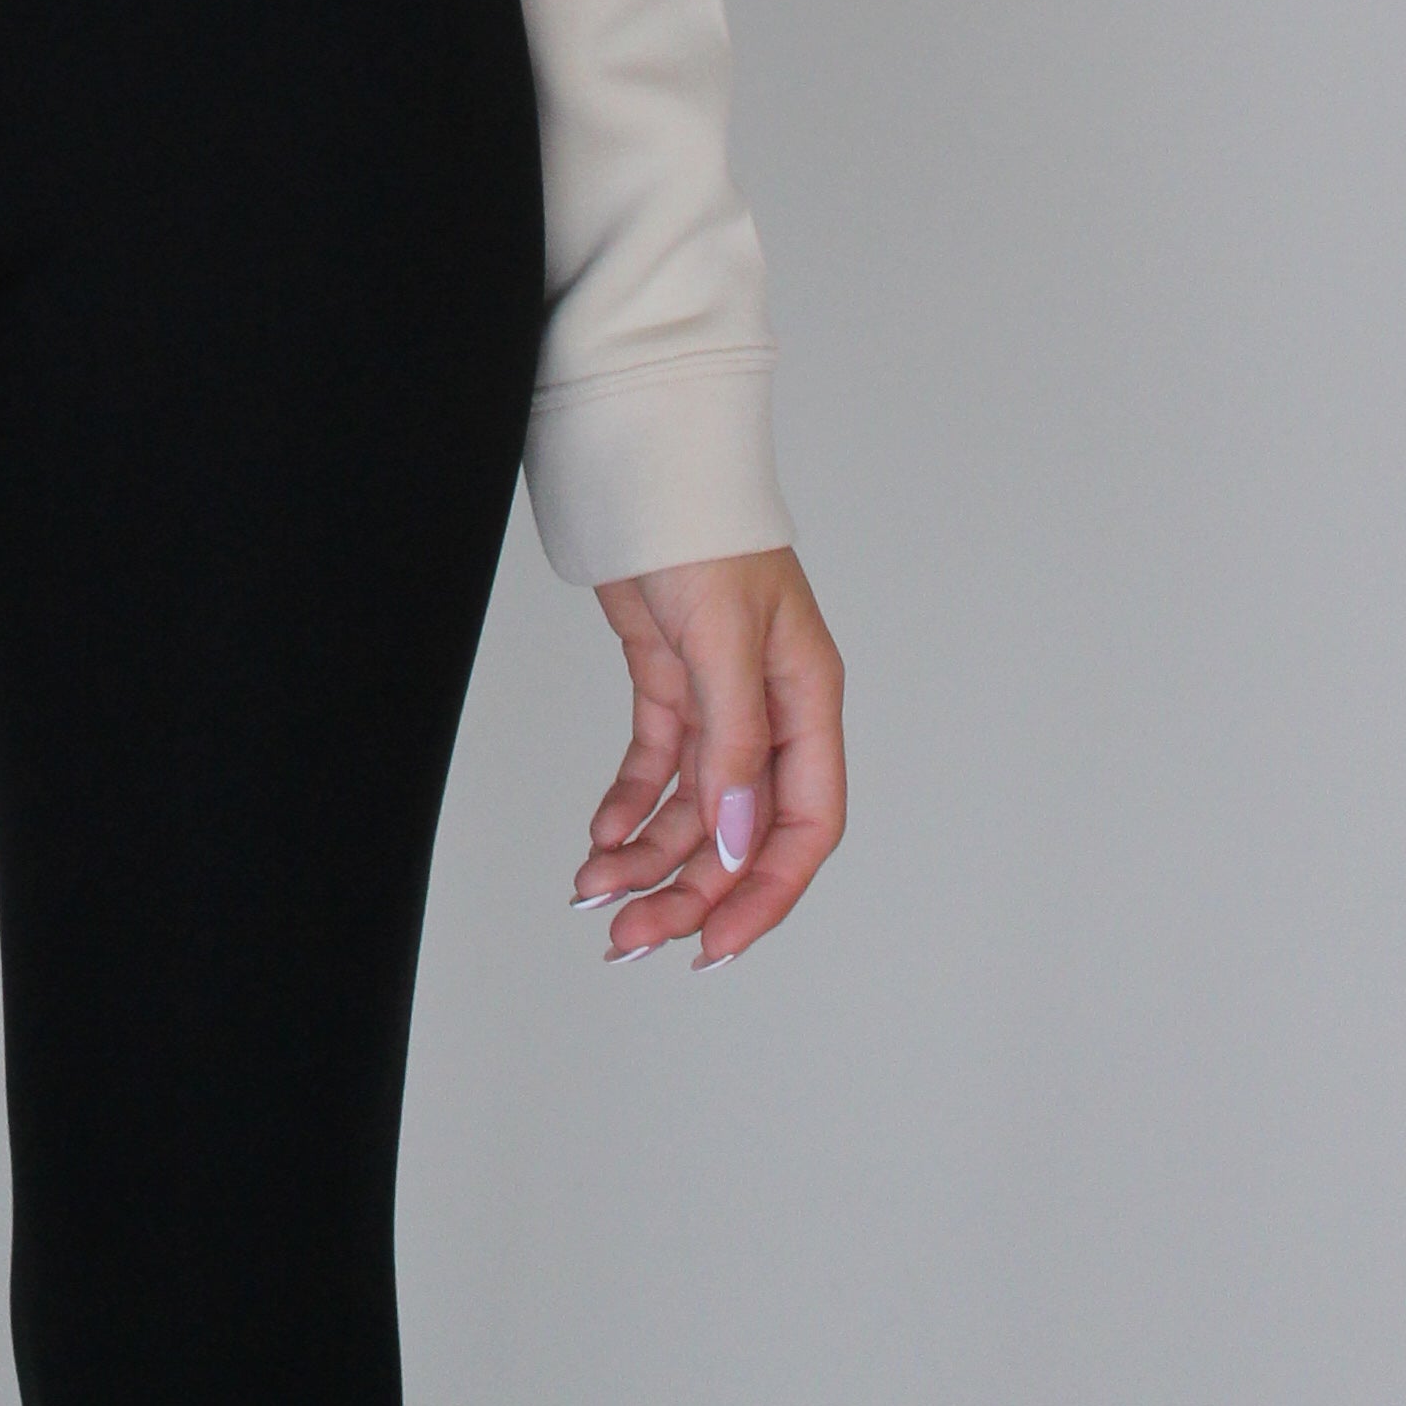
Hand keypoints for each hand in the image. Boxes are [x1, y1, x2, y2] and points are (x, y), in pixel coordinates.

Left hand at [570, 542, 843, 970]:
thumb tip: (738, 845)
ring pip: (693, 808)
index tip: (713, 944)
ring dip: (648, 857)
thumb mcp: (727, 639)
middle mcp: (769, 710)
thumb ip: (735, 744)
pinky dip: (628, 804)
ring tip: (597, 893)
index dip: (763, 894)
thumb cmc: (707, 530)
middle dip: (687, 890)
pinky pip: (656, 764)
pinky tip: (600, 834)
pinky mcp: (670, 679)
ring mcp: (719, 698)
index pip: (803, 826)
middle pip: (739, 832)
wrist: (647, 461)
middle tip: (631, 937)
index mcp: (808, 702)